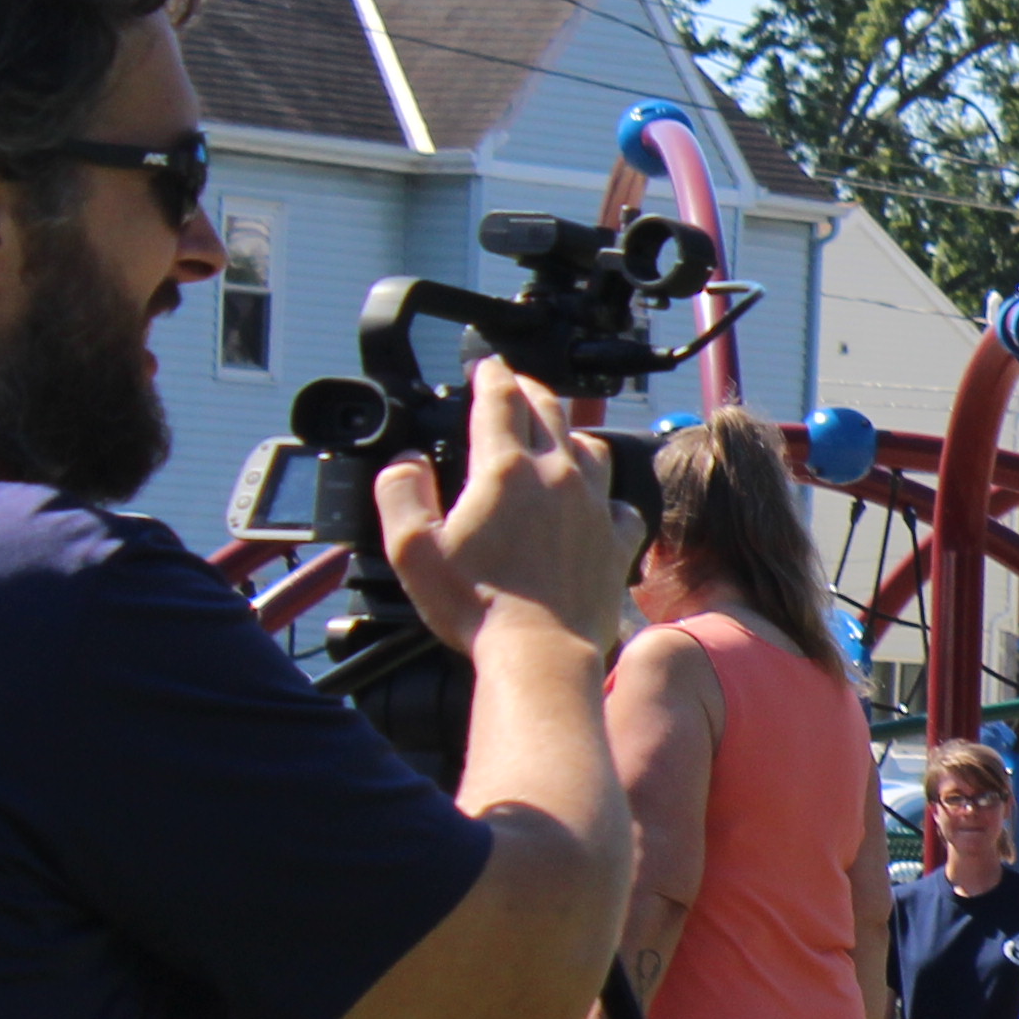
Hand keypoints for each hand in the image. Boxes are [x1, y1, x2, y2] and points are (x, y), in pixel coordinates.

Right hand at [373, 359, 626, 658]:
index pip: (500, 399)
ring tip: (554, 434)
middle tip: (516, 385)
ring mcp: (592, 506)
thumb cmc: (476, 606)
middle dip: (529, 390)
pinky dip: (603, 493)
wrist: (541, 652)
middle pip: (549, 411)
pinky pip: (617, 501)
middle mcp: (557, 477)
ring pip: (589, 447)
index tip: (486, 366)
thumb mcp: (411, 548)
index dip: (491, 375)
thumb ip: (400, 493)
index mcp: (505, 469)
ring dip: (569, 433)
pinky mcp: (616, 540)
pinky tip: (593, 501)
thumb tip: (405, 462)